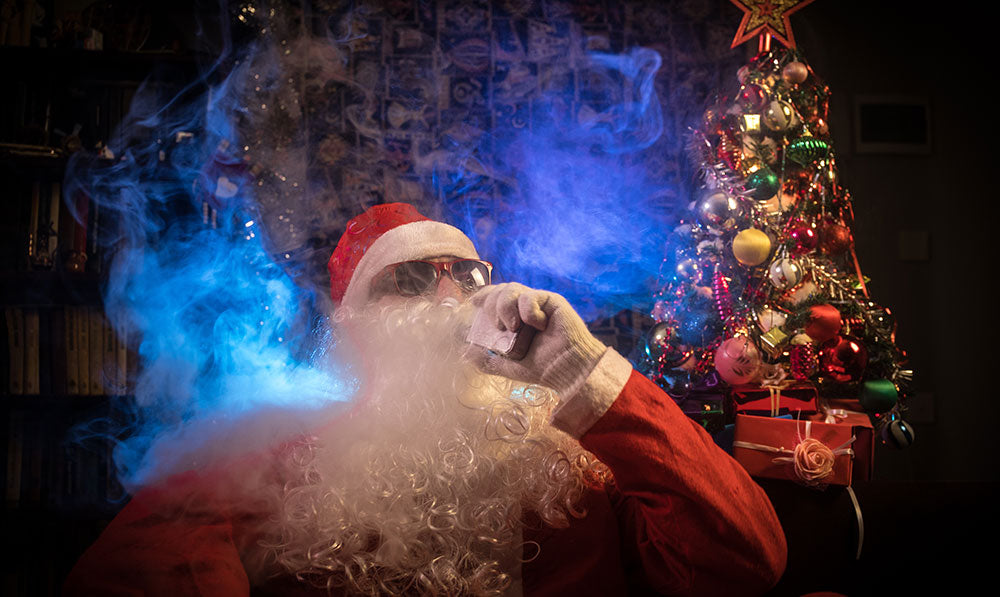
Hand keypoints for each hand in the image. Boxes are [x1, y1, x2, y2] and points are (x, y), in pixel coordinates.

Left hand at [469, 283, 607, 396]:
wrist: (566, 370)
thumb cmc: (540, 367)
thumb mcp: (506, 365)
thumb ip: (485, 359)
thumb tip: (464, 352)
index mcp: (513, 317)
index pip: (494, 297)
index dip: (483, 295)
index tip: (473, 303)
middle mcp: (524, 307)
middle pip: (500, 290)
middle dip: (492, 305)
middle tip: (498, 327)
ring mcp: (537, 303)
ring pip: (513, 288)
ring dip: (506, 306)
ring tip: (512, 327)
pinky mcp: (551, 301)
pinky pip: (532, 296)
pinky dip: (529, 311)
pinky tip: (539, 326)